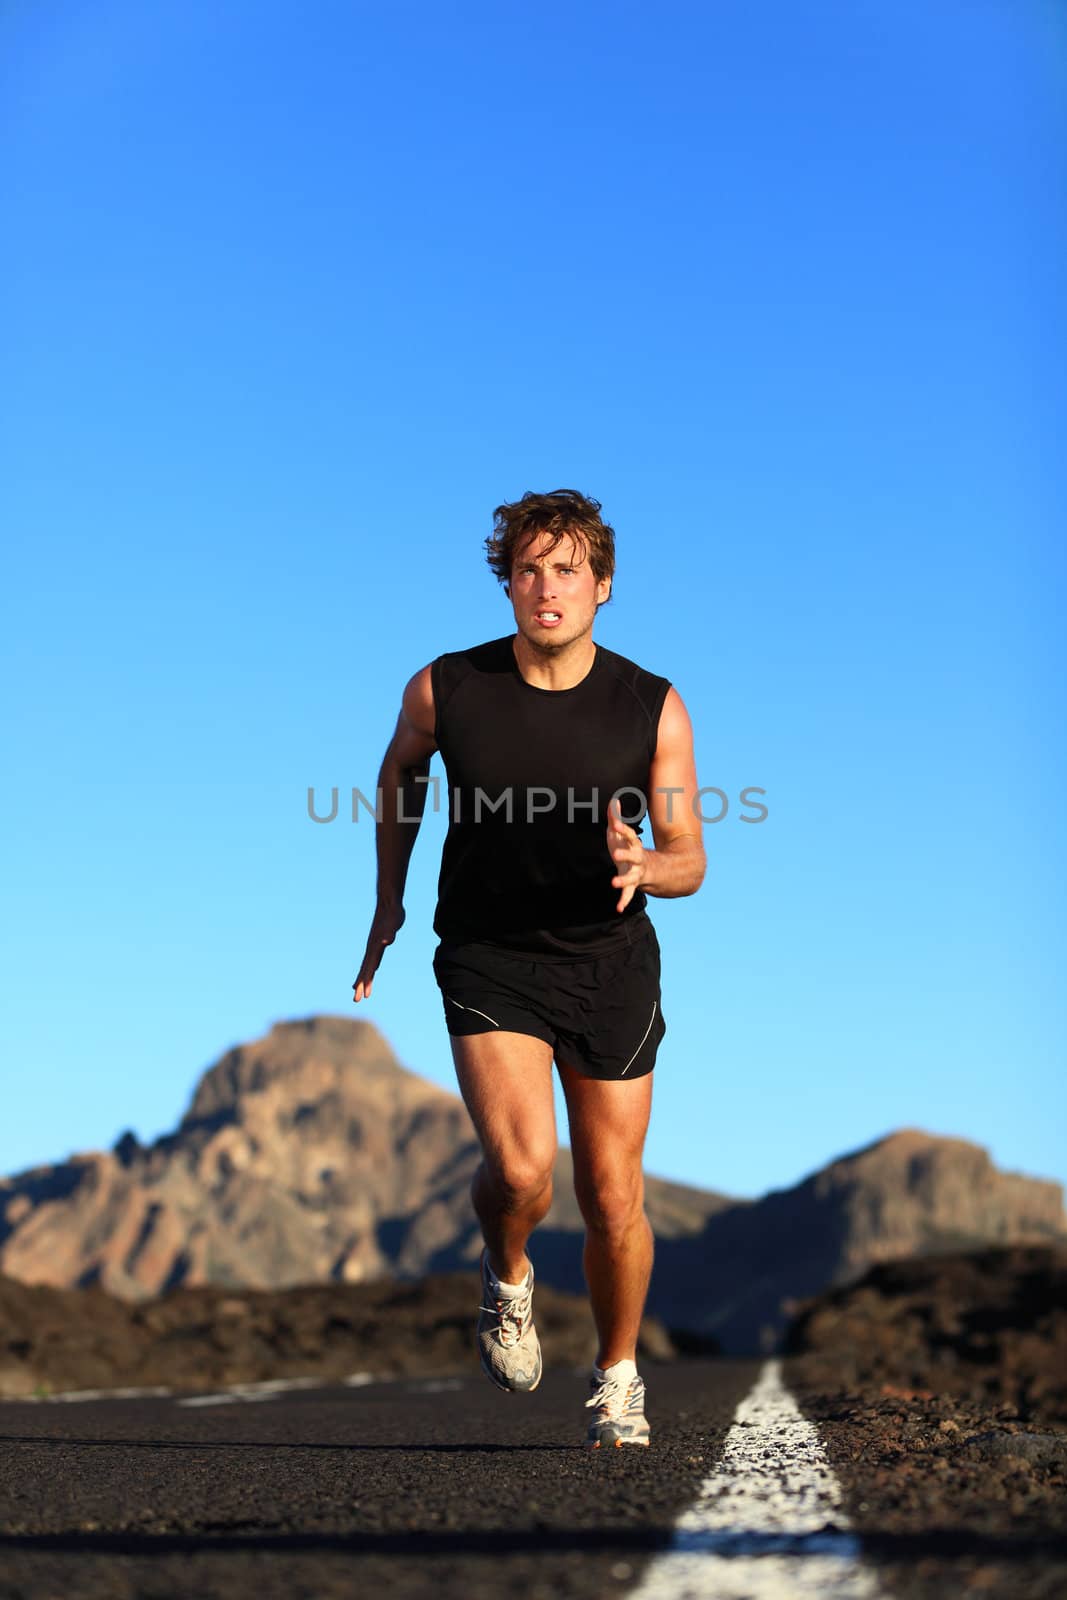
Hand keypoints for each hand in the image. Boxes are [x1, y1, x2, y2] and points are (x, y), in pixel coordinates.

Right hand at [352, 902, 405, 1001]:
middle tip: (356, 1000)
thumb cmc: (393, 913)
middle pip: (365, 970)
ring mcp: (374, 946)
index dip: (367, 981)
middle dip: (360, 985)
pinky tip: (370, 973)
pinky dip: (369, 969)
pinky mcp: (378, 944)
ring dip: (363, 979)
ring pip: (367, 966)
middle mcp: (372, 948)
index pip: (370, 968)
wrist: (389, 903)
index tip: (365, 995)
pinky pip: (372, 961)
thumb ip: (390, 933)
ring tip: (357, 991)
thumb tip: (387, 941)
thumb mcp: (395, 923)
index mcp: (375, 946)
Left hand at [607, 795, 646, 912]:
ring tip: (613, 883)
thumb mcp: (622, 834)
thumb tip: (613, 800)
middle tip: (616, 853)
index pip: (629, 835)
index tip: (613, 824)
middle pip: (633, 855)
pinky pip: (628, 893)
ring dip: (622, 880)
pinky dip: (623, 900)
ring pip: (631, 877)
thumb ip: (616, 818)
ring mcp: (637, 872)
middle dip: (625, 854)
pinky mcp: (633, 884)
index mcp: (634, 844)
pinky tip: (618, 909)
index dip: (621, 829)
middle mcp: (638, 858)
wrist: (654, 868)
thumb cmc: (631, 848)